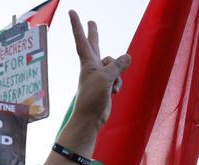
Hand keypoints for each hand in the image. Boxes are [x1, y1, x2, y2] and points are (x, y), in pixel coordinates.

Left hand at [68, 10, 130, 130]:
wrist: (90, 118)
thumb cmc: (92, 97)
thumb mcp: (106, 78)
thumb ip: (117, 65)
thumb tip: (127, 57)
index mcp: (87, 62)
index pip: (82, 39)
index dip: (77, 25)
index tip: (72, 12)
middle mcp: (92, 66)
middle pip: (95, 45)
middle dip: (94, 33)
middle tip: (91, 21)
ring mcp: (99, 75)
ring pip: (114, 65)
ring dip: (117, 74)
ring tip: (111, 87)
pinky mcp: (106, 84)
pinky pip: (118, 77)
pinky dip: (118, 83)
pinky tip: (113, 92)